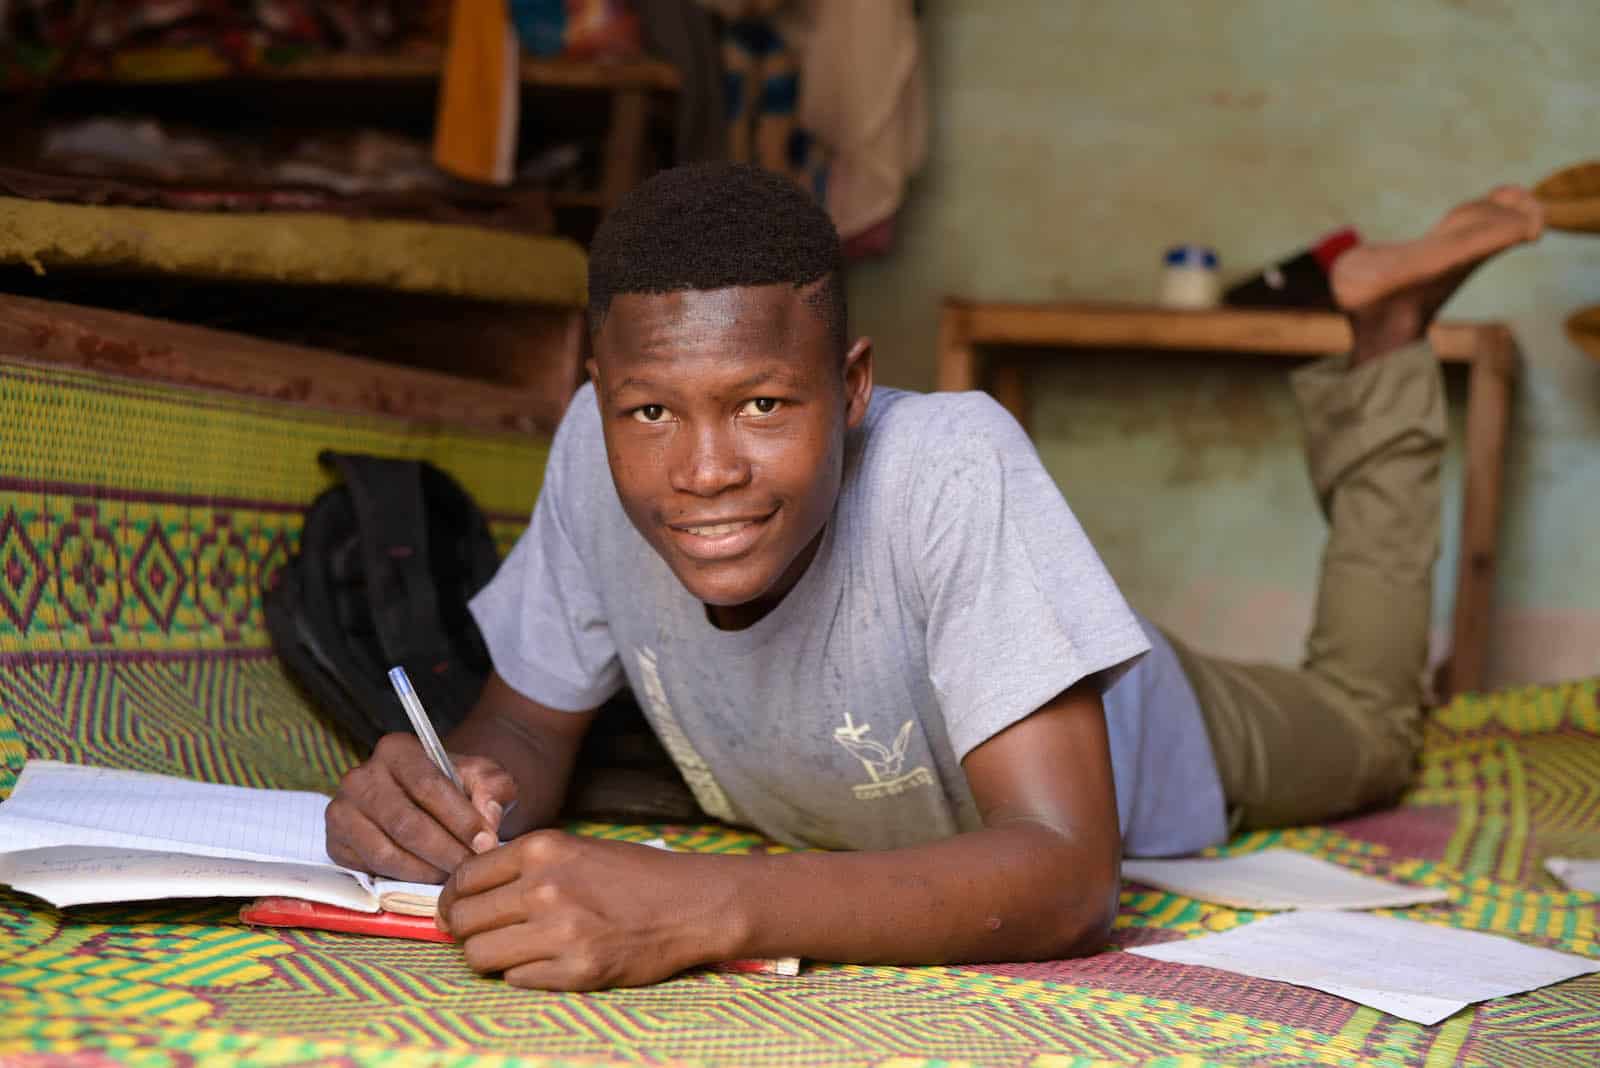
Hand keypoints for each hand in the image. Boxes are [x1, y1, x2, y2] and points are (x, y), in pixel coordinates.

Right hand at [325, 733, 518, 882]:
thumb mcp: (484, 778)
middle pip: (405, 822)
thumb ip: (493, 791)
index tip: (486, 843)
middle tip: (472, 868)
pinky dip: (402, 880)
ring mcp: (342, 811)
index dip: (460, 819)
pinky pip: (370, 869)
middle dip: (445, 851)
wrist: (428, 799)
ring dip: (425, 871)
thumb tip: (487, 822)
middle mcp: (360, 776)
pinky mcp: (336, 844)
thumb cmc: (458, 786)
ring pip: (385, 851)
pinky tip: (429, 879)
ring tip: (454, 878)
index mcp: (396, 749)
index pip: (428, 786)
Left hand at [437, 831, 734, 989]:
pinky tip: (547, 962)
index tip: (457, 909)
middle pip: (464, 919)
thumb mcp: (576, 849)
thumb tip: (468, 890)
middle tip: (480, 935)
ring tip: (512, 951)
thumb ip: (525, 865)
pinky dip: (523, 974)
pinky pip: (516, 980)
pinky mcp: (576, 971)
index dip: (453, 898)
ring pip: (480, 956)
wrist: (692, 904)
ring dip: (489, 957)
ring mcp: (559, 932)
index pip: (464, 877)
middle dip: (464, 930)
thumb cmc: (634, 876)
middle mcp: (545, 888)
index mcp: (543, 850)